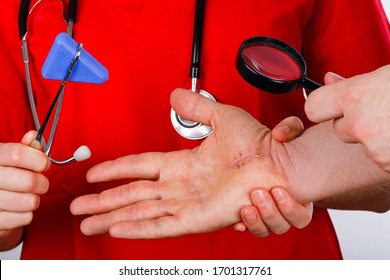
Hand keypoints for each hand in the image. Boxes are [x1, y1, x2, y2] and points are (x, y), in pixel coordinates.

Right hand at [0, 131, 49, 249]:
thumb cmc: (1, 177)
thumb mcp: (6, 159)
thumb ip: (22, 148)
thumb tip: (33, 136)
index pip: (17, 155)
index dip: (38, 159)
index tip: (44, 164)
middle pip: (29, 181)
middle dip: (42, 183)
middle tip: (40, 183)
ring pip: (30, 201)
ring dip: (34, 199)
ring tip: (26, 196)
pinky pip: (25, 217)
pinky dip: (26, 213)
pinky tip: (17, 208)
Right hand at [71, 88, 291, 238]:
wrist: (278, 164)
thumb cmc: (257, 143)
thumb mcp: (222, 117)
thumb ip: (197, 107)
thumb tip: (176, 96)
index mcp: (182, 163)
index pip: (139, 167)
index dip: (115, 170)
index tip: (94, 173)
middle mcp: (179, 185)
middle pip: (130, 194)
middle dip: (102, 201)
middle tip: (78, 207)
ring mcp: (185, 203)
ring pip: (138, 212)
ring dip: (110, 217)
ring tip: (87, 224)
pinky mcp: (196, 219)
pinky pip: (160, 225)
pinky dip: (136, 228)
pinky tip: (116, 229)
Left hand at [234, 117, 312, 236]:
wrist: (252, 154)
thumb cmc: (273, 147)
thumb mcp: (287, 134)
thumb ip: (290, 129)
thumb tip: (281, 132)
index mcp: (295, 195)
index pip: (301, 214)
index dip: (291, 207)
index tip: (278, 190)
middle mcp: (280, 209)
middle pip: (283, 225)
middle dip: (272, 213)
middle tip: (259, 194)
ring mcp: (263, 213)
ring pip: (265, 230)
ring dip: (257, 222)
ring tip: (246, 208)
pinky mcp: (245, 212)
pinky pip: (245, 227)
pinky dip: (241, 225)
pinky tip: (235, 220)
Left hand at [305, 65, 389, 171]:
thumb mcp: (385, 77)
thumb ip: (354, 83)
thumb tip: (329, 80)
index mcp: (357, 96)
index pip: (313, 107)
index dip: (322, 107)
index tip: (330, 106)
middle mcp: (360, 124)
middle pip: (339, 129)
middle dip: (356, 124)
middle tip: (382, 113)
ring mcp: (374, 149)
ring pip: (362, 145)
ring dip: (375, 139)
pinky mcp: (387, 166)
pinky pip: (381, 160)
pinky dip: (389, 152)